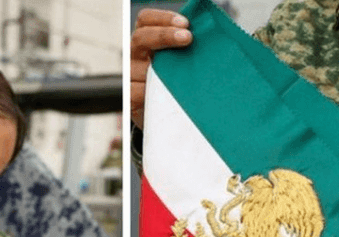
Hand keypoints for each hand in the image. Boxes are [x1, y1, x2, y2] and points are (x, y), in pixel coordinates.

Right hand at [131, 9, 191, 128]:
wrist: (166, 117)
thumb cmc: (177, 83)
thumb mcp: (179, 62)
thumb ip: (185, 48)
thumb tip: (209, 37)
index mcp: (146, 41)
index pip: (146, 20)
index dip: (163, 18)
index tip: (185, 23)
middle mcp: (135, 55)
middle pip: (141, 37)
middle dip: (165, 35)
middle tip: (188, 38)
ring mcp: (130, 75)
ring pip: (144, 67)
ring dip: (166, 70)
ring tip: (187, 75)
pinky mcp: (130, 97)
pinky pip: (140, 91)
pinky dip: (157, 92)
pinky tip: (172, 95)